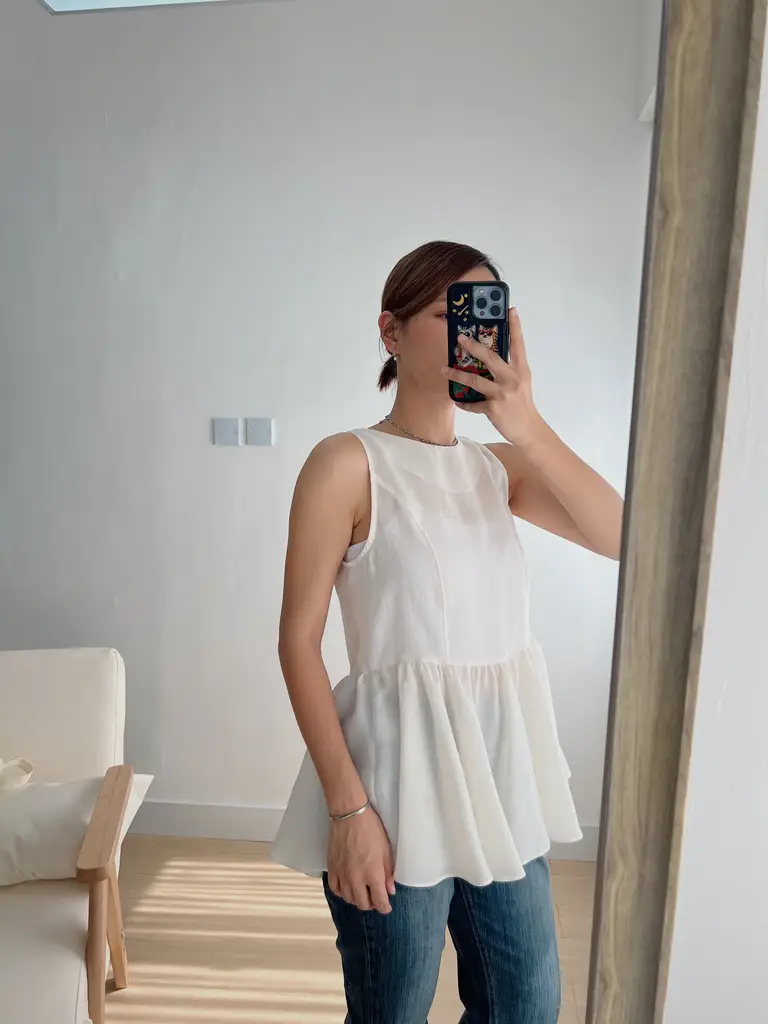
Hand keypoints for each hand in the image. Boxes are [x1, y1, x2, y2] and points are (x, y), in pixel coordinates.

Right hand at [327, 807, 395, 913]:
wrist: (349, 815)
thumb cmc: (371, 830)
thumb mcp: (386, 850)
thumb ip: (388, 872)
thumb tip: (390, 890)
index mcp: (373, 874)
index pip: (379, 901)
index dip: (385, 907)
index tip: (387, 907)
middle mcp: (356, 879)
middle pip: (363, 904)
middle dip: (372, 904)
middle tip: (376, 898)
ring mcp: (342, 875)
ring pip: (349, 899)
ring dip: (358, 899)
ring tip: (363, 892)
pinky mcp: (332, 869)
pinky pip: (335, 889)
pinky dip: (342, 893)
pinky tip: (347, 888)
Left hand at [443, 308, 543, 446]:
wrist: (529, 429)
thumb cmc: (522, 403)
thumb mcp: (521, 382)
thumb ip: (509, 369)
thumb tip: (489, 357)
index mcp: (521, 370)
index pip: (518, 344)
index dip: (515, 326)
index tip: (511, 310)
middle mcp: (512, 379)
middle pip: (491, 358)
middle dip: (474, 346)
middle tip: (460, 338)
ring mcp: (503, 393)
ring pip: (475, 380)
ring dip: (457, 375)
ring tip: (444, 370)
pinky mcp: (493, 408)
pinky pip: (473, 404)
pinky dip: (464, 403)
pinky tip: (457, 400)